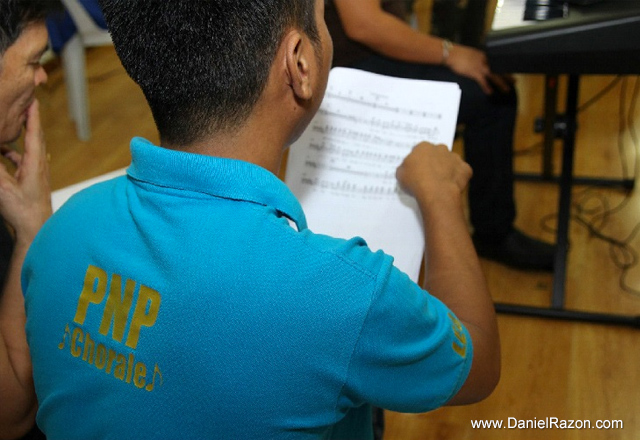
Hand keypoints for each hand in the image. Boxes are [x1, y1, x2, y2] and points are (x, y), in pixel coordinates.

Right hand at [0, 100, 51, 244]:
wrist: (36, 230)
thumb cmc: (23, 211)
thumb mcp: (2, 187)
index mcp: (35, 164)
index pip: (34, 134)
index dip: (32, 116)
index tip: (32, 100)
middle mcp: (39, 167)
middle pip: (34, 138)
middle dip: (28, 121)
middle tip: (25, 105)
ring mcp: (37, 174)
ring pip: (27, 150)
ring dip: (18, 137)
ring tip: (8, 127)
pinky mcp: (32, 182)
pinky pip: (22, 162)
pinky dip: (12, 154)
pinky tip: (3, 153)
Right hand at [396, 142, 471, 205]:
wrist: (436, 193)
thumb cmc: (416, 182)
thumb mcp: (400, 174)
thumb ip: (405, 168)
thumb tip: (407, 169)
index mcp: (423, 147)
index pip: (420, 150)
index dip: (419, 160)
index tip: (417, 169)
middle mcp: (441, 148)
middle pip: (437, 153)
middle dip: (434, 161)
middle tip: (429, 175)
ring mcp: (455, 158)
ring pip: (451, 161)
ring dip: (447, 168)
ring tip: (441, 182)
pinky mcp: (465, 169)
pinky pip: (462, 172)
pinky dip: (458, 178)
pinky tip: (452, 186)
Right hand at [445, 45, 513, 94]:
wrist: (451, 53)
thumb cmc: (459, 54)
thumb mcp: (471, 54)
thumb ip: (477, 59)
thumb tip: (479, 64)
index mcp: (484, 56)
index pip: (497, 62)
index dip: (505, 68)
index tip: (510, 72)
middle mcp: (485, 61)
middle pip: (499, 69)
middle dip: (507, 76)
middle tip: (515, 81)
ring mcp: (480, 67)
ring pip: (494, 76)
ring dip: (501, 83)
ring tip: (507, 90)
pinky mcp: (474, 72)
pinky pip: (482, 81)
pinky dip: (486, 87)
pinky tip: (490, 92)